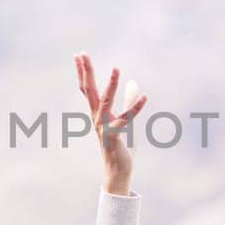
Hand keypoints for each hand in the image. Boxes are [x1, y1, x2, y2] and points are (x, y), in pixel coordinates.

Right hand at [74, 51, 146, 194]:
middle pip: (89, 91)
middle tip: (82, 53)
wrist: (118, 171)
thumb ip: (128, 101)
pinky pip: (125, 119)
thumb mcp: (125, 119)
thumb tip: (133, 83)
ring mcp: (104, 127)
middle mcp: (97, 118)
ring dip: (111, 85)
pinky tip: (144, 96)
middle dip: (87, 72)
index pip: (87, 88)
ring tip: (117, 68)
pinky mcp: (115, 136)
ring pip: (105, 102)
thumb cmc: (120, 146)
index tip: (79, 54)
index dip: (83, 71)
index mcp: (98, 113)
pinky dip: (135, 108)